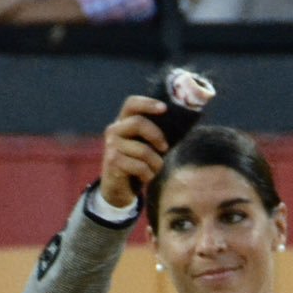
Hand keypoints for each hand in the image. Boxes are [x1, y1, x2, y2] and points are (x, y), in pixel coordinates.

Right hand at [98, 94, 169, 209]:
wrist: (119, 189)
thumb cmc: (138, 164)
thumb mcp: (146, 145)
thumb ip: (155, 133)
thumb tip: (180, 123)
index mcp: (123, 121)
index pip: (131, 103)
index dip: (147, 103)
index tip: (164, 108)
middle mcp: (114, 130)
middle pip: (138, 122)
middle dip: (156, 136)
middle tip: (165, 148)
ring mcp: (112, 146)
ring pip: (143, 150)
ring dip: (156, 163)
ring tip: (156, 169)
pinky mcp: (113, 162)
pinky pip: (140, 166)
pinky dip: (149, 175)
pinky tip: (147, 178)